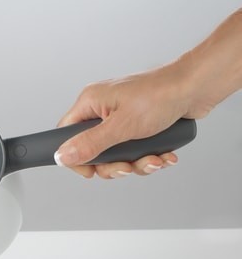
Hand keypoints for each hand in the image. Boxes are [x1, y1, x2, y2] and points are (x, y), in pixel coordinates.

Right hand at [55, 62, 199, 178]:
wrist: (197, 88)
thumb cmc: (161, 95)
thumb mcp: (121, 127)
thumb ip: (90, 144)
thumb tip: (62, 157)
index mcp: (91, 103)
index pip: (67, 134)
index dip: (75, 157)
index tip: (91, 171)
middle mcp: (104, 110)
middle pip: (94, 150)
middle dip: (114, 165)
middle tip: (127, 166)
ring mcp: (122, 118)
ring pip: (117, 154)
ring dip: (136, 163)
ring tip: (153, 159)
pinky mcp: (139, 126)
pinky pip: (135, 150)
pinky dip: (149, 157)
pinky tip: (163, 155)